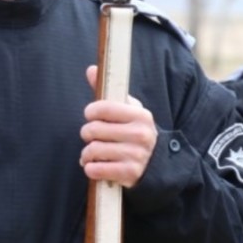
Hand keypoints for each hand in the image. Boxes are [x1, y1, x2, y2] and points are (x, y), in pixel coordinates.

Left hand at [80, 65, 157, 187]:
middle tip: (91, 136)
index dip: (90, 111)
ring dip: (87, 153)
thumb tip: (91, 69)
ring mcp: (136, 155)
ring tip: (92, 153)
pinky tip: (95, 166)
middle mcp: (140, 135)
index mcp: (140, 115)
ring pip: (92, 150)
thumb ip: (107, 91)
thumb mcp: (127, 110)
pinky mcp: (130, 174)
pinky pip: (96, 170)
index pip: (103, 108)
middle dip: (87, 134)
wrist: (155, 163)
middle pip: (94, 130)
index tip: (91, 115)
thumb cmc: (134, 131)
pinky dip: (90, 168)